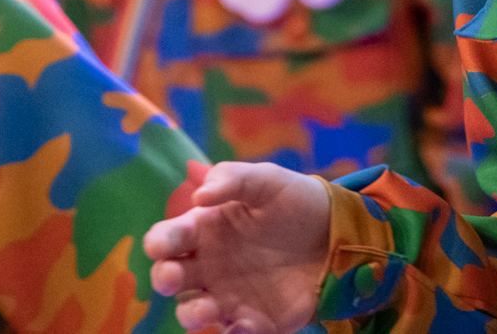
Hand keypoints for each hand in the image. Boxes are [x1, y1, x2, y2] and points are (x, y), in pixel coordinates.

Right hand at [145, 162, 331, 333]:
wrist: (336, 234)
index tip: (160, 247)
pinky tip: (245, 325)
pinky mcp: (254, 320)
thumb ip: (232, 178)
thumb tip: (199, 195)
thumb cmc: (295, 202)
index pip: (169, 237)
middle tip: (172, 278)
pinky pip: (234, 333)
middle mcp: (208, 265)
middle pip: (170, 277)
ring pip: (193, 311)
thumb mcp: (267, 179)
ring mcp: (227, 295)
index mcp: (205, 229)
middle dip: (164, 279)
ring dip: (193, 314)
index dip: (159, 242)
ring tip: (208, 311)